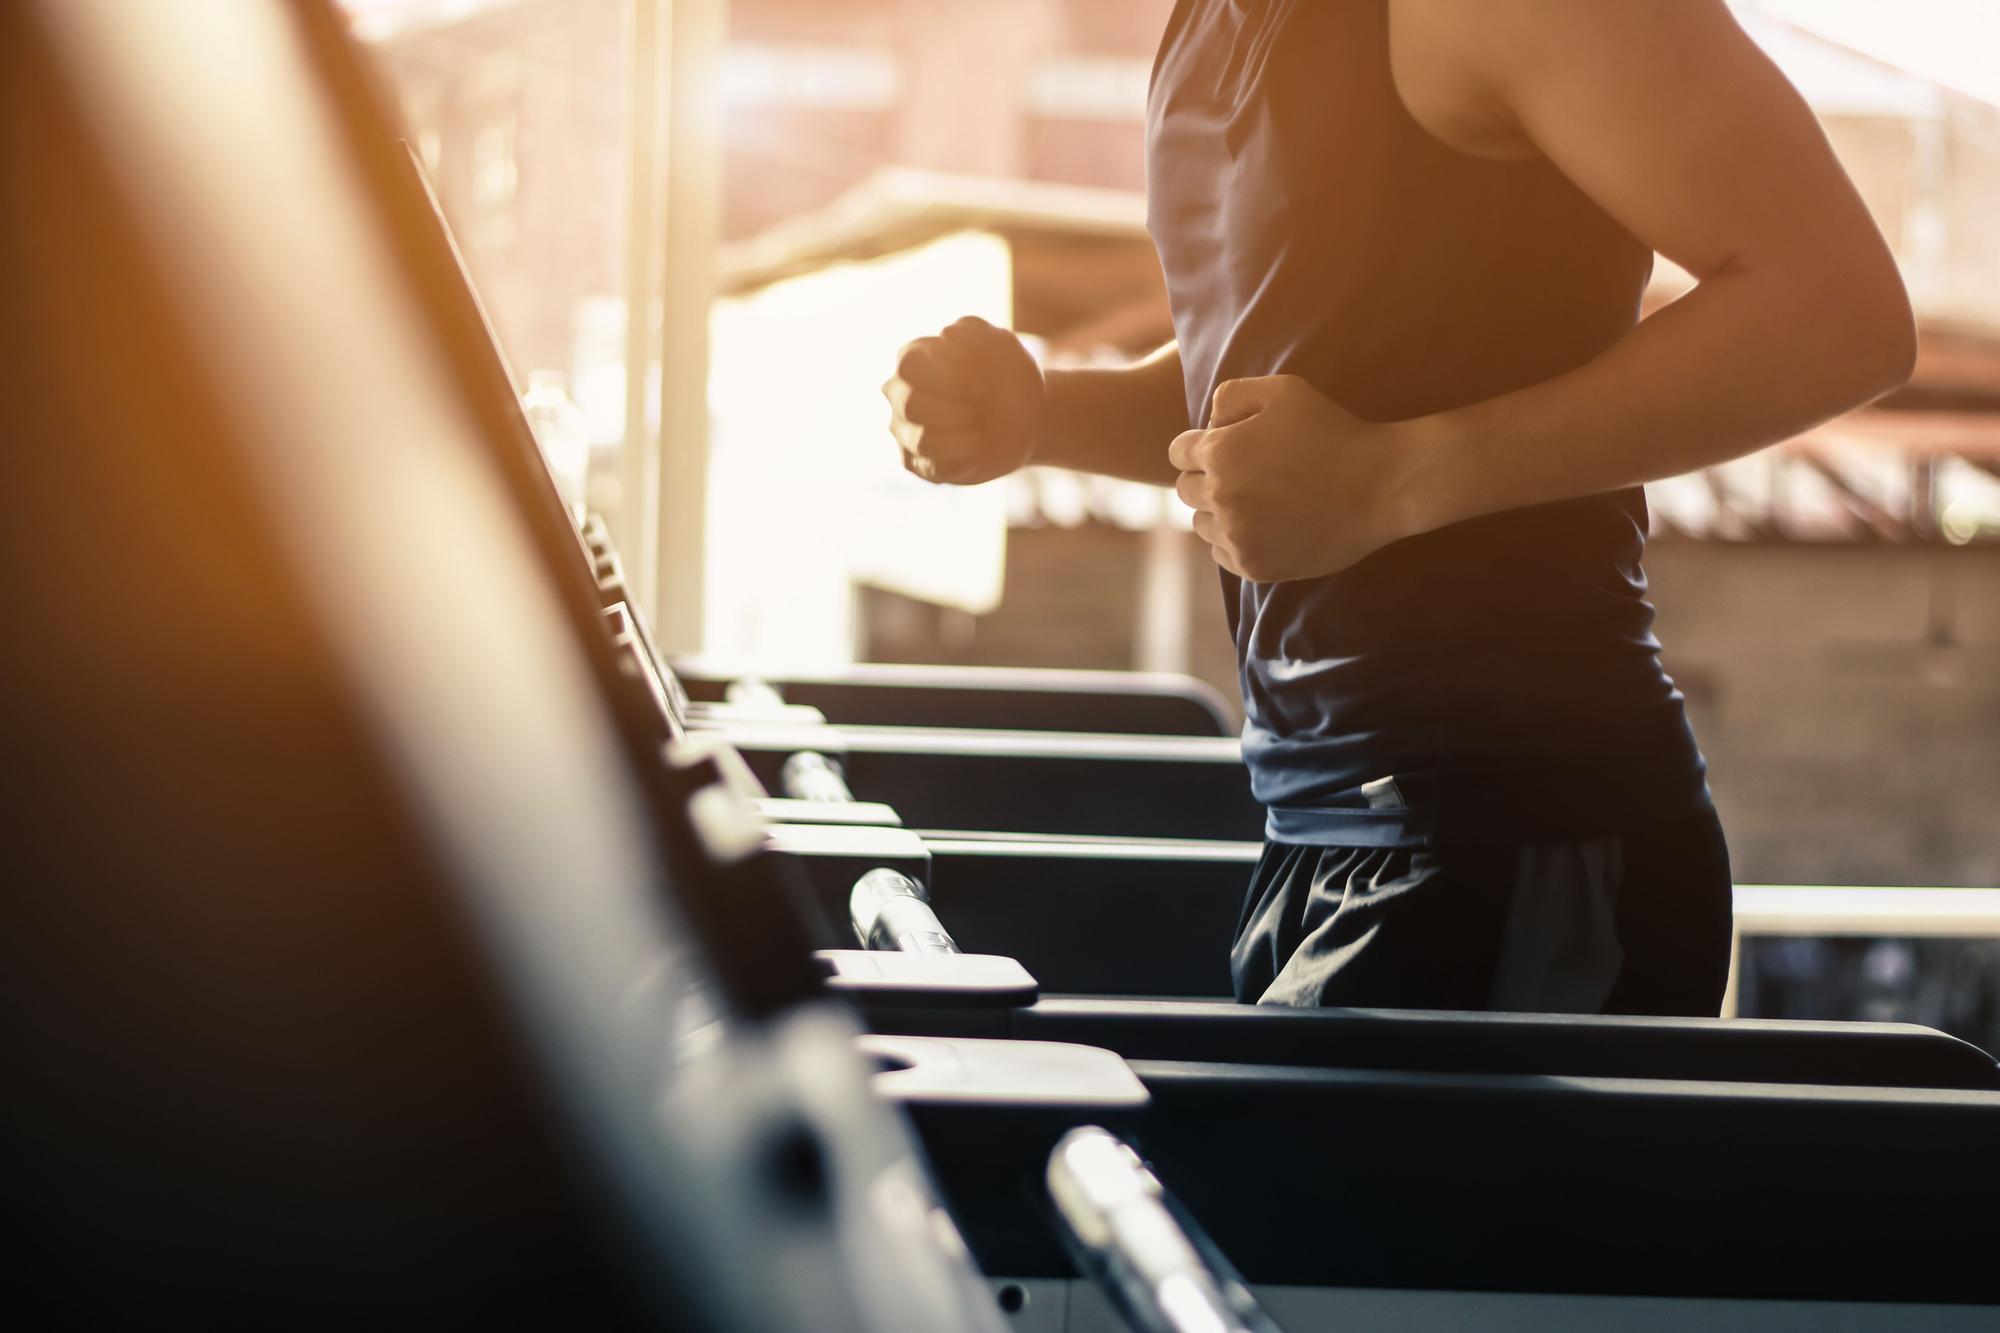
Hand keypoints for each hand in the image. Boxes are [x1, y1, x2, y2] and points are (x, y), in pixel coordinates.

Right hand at [883, 316, 1043, 484]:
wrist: (1027, 419)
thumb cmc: (1008, 377)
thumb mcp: (1004, 347)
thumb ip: (976, 332)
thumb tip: (946, 336)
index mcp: (914, 358)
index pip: (909, 365)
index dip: (947, 376)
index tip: (981, 384)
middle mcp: (900, 393)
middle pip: (911, 404)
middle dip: (958, 409)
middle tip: (981, 407)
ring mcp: (904, 429)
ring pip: (922, 440)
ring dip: (964, 436)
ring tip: (980, 430)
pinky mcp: (916, 463)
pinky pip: (934, 468)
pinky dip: (966, 459)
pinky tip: (977, 450)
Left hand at [1169, 375, 1413, 581]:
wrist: (1382, 486)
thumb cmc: (1334, 431)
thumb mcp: (1284, 391)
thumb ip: (1232, 395)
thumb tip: (1207, 421)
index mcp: (1220, 453)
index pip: (1178, 452)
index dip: (1201, 446)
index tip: (1229, 447)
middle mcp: (1221, 497)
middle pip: (1186, 489)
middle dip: (1208, 477)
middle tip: (1249, 473)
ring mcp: (1237, 536)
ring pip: (1202, 524)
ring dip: (1219, 512)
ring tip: (1259, 500)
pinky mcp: (1254, 566)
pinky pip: (1222, 553)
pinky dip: (1236, 541)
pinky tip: (1267, 525)